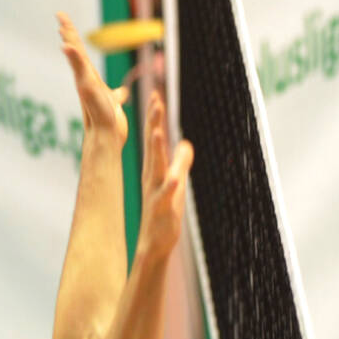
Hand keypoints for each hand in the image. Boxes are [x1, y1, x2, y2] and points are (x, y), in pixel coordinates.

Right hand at [57, 12, 128, 144]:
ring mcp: (84, 82)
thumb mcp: (114, 101)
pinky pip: (80, 70)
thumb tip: (123, 92)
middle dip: (69, 32)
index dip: (74, 37)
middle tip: (60, 14)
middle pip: (76, 50)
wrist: (107, 134)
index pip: (82, 53)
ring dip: (70, 41)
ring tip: (62, 27)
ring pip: (76, 58)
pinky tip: (66, 46)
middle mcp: (85, 77)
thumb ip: (117, 95)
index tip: (65, 21)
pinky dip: (73, 58)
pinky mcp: (86, 89)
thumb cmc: (109, 120)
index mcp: (91, 77)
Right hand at [137, 91, 192, 258]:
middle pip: (154, 145)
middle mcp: (152, 176)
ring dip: (158, 149)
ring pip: (156, 167)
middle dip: (154, 122)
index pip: (155, 139)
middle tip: (155, 100)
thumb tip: (186, 144)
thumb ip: (180, 163)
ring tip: (159, 131)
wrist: (154, 243)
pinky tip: (174, 178)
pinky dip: (170, 186)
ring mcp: (156, 191)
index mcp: (155, 169)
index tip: (156, 95)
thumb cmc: (165, 213)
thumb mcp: (176, 182)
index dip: (155, 118)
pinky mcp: (162, 209)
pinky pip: (166, 196)